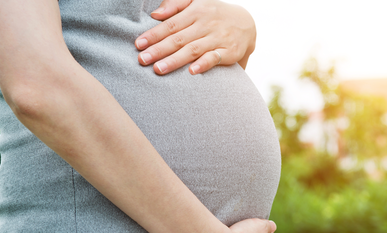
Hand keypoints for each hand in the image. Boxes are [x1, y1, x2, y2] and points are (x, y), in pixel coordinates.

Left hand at [135, 0, 256, 74]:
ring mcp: (218, 38)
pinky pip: (215, 58)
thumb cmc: (214, 14)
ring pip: (193, 49)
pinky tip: (192, 71)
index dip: (154, 34)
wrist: (247, 23)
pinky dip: (204, 64)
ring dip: (175, 60)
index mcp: (196, 11)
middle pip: (179, 38)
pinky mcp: (230, 51)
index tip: (139, 44)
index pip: (171, 24)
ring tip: (158, 69)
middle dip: (159, 49)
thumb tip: (155, 14)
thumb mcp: (196, 2)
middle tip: (142, 59)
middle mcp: (206, 24)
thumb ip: (175, 4)